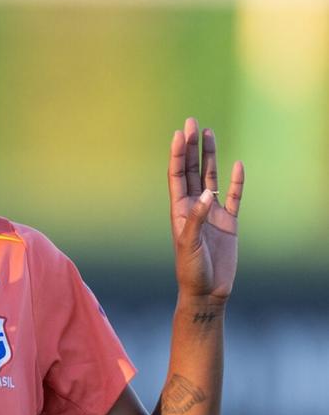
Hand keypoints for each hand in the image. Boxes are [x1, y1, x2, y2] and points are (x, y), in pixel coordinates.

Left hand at [168, 119, 243, 301]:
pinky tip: (237, 165)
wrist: (207, 291)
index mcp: (179, 209)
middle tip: (193, 122)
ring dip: (211, 157)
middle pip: (193, 170)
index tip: (179, 133)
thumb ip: (197, 218)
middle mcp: (195, 206)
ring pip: (211, 178)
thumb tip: (207, 195)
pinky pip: (234, 197)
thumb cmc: (191, 270)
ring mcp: (213, 213)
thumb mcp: (190, 243)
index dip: (178, 154)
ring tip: (210, 133)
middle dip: (193, 147)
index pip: (177, 175)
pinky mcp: (229, 222)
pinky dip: (235, 182)